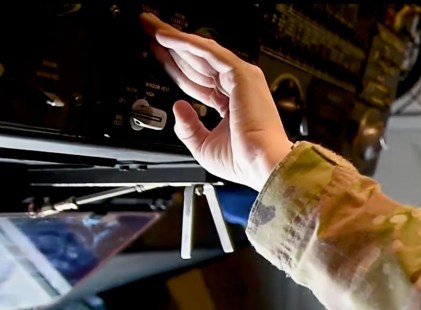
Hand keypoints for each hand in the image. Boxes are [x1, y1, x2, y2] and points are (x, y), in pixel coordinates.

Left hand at [139, 12, 292, 191]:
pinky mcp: (240, 74)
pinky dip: (186, 42)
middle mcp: (237, 88)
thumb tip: (178, 107)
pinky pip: (208, 52)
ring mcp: (241, 78)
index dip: (175, 68)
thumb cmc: (244, 161)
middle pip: (196, 61)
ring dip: (174, 37)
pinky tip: (165, 36)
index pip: (197, 80)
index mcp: (231, 105)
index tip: (156, 57)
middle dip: (171, 46)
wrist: (263, 163)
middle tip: (147, 30)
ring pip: (201, 51)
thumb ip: (189, 128)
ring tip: (150, 26)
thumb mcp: (204, 146)